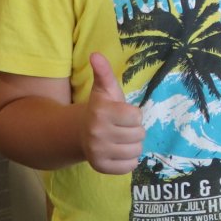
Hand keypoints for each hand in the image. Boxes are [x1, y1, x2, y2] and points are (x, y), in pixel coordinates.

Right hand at [80, 52, 143, 174]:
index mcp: (101, 112)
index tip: (122, 113)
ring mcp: (97, 152)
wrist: (80, 133)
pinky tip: (118, 151)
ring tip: (119, 139)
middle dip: (134, 130)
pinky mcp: (100, 167)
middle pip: (139, 134)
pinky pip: (130, 166)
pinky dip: (129, 160)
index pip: (137, 116)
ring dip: (132, 145)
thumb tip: (95, 54)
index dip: (133, 114)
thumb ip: (104, 72)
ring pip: (136, 151)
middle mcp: (97, 133)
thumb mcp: (105, 90)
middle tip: (121, 127)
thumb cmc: (102, 109)